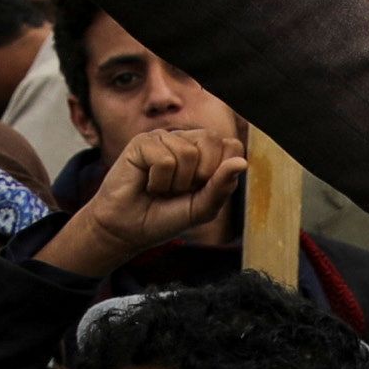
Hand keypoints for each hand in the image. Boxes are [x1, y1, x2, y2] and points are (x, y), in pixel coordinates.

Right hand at [41, 125, 232, 275]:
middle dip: (200, 176)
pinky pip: (164, 159)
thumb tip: (241, 162)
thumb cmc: (164, 217)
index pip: (232, 145)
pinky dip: (158, 181)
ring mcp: (163, 138)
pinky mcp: (142, 142)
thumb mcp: (201, 208)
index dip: (222, 171)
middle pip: (212, 141)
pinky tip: (147, 184)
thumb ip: (221, 186)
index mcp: (204, 152)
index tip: (201, 190)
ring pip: (188, 152)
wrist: (127, 230)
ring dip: (176, 183)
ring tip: (161, 189)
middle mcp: (185, 140)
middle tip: (180, 190)